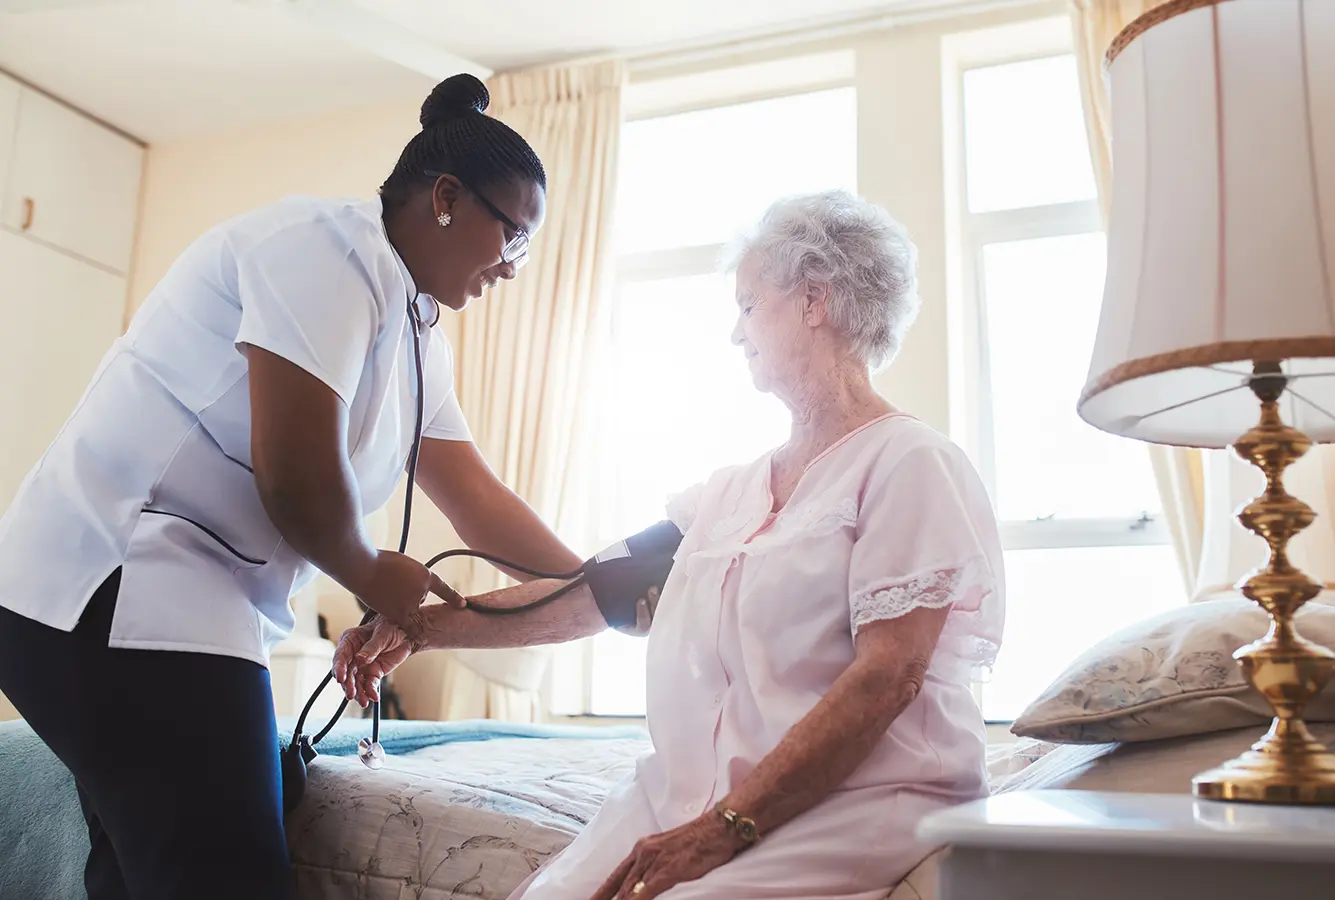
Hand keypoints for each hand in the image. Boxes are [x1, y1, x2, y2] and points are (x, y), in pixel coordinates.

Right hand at [333, 617, 413, 707]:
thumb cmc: (391, 627)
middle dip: (348, 685)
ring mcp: (361, 666)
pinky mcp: (372, 673)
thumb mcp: (382, 634)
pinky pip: (369, 685)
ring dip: (358, 693)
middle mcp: (352, 655)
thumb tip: (360, 660)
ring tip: (363, 702)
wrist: (406, 633)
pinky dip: (371, 692)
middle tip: (351, 694)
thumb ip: (371, 647)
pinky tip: (373, 697)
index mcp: (350, 641)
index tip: (340, 678)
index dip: (339, 668)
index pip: (340, 656)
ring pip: (356, 682)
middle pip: (346, 673)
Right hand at [352, 550, 463, 639]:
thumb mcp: (401, 564)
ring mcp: (412, 603)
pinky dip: (407, 628)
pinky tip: (404, 632)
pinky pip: (408, 627)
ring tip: (383, 593)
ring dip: (399, 606)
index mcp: (426, 575)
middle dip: (407, 595)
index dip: (453, 597)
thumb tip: (406, 591)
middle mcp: (423, 590)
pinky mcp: (398, 614)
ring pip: (410, 611)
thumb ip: (409, 579)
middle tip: (390, 585)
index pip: (443, 588)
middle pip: (419, 599)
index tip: (462, 604)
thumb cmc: (378, 562)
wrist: (363, 566)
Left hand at [590, 813, 741, 899]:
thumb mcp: (669, 850)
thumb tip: (648, 883)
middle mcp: (643, 853)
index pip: (615, 877)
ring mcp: (654, 862)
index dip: (601, 893)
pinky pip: (644, 892)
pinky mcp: (667, 871)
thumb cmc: (700, 840)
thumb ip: (655, 865)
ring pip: (628, 891)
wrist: (718, 828)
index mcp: (642, 848)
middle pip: (619, 887)